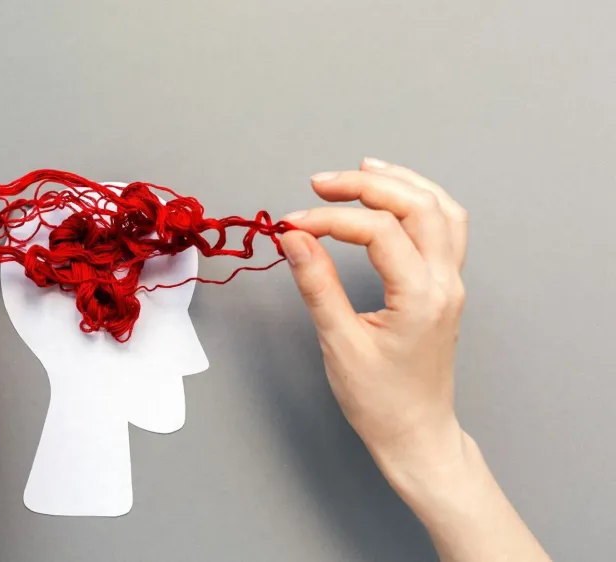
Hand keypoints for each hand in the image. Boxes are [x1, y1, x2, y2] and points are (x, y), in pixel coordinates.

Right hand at [280, 159, 548, 560]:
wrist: (416, 434)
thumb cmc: (381, 401)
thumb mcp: (340, 343)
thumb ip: (317, 284)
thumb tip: (295, 238)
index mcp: (421, 297)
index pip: (378, 231)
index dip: (332, 219)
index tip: (293, 224)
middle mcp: (444, 282)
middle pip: (417, 205)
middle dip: (365, 185)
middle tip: (319, 184)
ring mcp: (450, 282)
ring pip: (440, 208)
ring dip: (401, 183)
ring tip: (359, 172)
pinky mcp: (444, 286)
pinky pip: (445, 227)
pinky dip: (419, 202)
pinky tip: (392, 197)